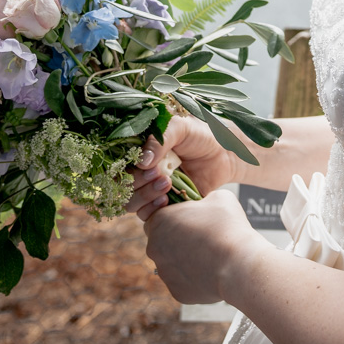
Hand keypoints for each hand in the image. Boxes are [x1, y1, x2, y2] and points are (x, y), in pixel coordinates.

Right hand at [127, 114, 242, 220]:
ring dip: (144, 196)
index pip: (118, 163)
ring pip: (130, 202)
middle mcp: (141, 170)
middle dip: (137, 182)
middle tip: (161, 174)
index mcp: (141, 150)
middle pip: (121, 185)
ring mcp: (150, 188)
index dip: (126, 168)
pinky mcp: (162, 205)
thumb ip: (160, 140)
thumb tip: (142, 162)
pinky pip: (145, 215)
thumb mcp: (181, 128)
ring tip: (167, 185)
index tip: (146, 166)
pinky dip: (152, 210)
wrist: (225, 154)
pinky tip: (167, 201)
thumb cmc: (202, 136)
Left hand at [143, 189, 263, 304]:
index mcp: (160, 221)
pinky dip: (193, 275)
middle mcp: (154, 248)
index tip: (190, 216)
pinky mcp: (176, 292)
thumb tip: (203, 205)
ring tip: (210, 252)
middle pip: (161, 240)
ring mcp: (164, 272)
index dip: (173, 215)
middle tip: (201, 233)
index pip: (156, 216)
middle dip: (176, 236)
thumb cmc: (228, 226)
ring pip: (171, 261)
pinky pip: (182, 280)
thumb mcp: (218, 196)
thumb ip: (202, 200)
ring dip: (185, 256)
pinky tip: (211, 269)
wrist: (239, 264)